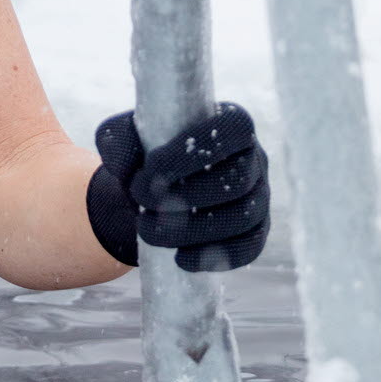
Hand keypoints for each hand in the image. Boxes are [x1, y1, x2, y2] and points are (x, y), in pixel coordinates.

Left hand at [85, 103, 269, 271]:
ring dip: (193, 230)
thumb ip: (120, 142)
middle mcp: (254, 157)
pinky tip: (180, 259)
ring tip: (148, 231)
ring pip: (241, 217)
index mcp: (231, 123)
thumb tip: (126, 167)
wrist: (154, 191)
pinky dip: (215, 255)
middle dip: (186, 196)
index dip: (192, 152)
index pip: (230, 130)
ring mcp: (260, 195)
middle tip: (142, 202)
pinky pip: (249, 247)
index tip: (150, 170)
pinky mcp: (257, 230)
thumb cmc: (145, 154)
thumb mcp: (125, 138)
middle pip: (236, 180)